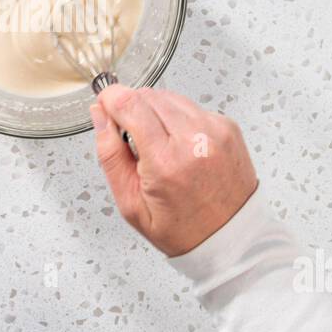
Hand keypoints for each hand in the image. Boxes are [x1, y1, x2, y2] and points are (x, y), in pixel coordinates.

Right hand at [90, 86, 257, 256]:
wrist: (232, 236)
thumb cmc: (184, 229)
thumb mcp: (132, 204)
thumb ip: (110, 155)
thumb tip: (99, 116)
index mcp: (166, 162)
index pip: (130, 104)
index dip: (111, 97)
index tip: (104, 103)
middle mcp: (194, 140)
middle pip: (148, 95)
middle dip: (132, 108)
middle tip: (132, 138)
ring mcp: (215, 130)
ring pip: (169, 96)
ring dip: (155, 112)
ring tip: (158, 145)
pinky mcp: (227, 126)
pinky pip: (191, 107)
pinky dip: (178, 119)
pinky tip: (179, 145)